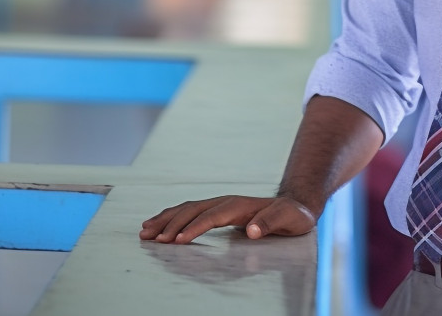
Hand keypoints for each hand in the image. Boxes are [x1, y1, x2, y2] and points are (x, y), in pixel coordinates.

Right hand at [139, 195, 317, 243]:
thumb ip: (270, 223)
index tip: (179, 240)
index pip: (213, 216)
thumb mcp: (289, 219)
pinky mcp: (217, 209)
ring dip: (166, 219)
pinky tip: (159, 223)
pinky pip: (190, 211)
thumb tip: (251, 230)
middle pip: (194, 210)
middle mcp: (226, 201)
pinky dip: (172, 216)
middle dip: (172, 224)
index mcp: (240, 205)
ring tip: (145, 231)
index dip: (196, 227)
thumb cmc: (293, 216)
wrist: (296, 206)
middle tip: (152, 239)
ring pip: (187, 209)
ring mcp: (220, 204)